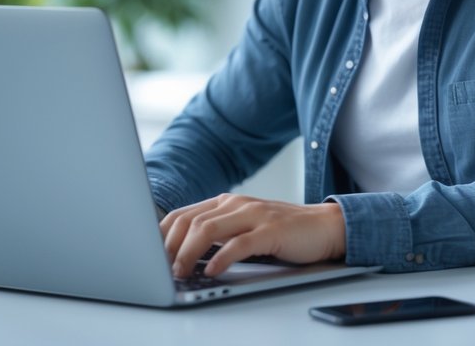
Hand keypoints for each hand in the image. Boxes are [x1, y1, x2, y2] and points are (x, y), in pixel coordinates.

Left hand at [159, 194, 345, 277]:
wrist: (325, 227)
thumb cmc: (283, 233)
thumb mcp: (245, 228)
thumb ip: (218, 234)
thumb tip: (182, 256)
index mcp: (227, 202)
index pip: (183, 214)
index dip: (161, 235)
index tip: (149, 256)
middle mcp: (237, 204)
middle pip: (191, 221)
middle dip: (170, 246)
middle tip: (161, 270)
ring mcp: (255, 215)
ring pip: (209, 229)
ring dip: (188, 253)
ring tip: (179, 272)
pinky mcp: (272, 231)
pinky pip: (240, 243)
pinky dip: (221, 258)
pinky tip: (211, 271)